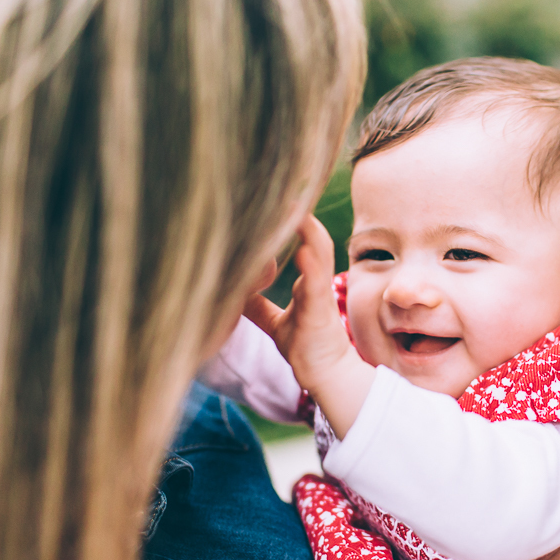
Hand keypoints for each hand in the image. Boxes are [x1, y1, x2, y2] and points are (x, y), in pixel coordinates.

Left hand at [244, 214, 374, 435]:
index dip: (289, 218)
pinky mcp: (320, 312)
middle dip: (299, 212)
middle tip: (286, 183)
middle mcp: (315, 281)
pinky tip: (302, 249)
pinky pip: (315, 284)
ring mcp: (319, 294)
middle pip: (311, 237)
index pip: (301, 240)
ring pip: (318, 252)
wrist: (326, 376)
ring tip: (297, 206)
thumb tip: (234, 292)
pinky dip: (310, 264)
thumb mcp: (275, 322)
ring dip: (308, 229)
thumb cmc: (305, 348)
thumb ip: (258, 306)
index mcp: (307, 280)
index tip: (273, 194)